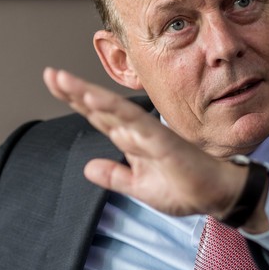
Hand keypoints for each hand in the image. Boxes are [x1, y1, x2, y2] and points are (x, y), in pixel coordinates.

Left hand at [43, 67, 248, 218]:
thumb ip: (115, 176)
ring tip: (64, 81)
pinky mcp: (164, 142)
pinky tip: (96, 102)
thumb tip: (88, 167)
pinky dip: (116, 112)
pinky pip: (137, 123)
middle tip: (50, 74)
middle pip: (101, 108)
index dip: (75, 99)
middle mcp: (138, 131)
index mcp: (131, 140)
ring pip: (115, 109)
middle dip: (74, 90)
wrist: (218, 195)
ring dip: (89, 94)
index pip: (98, 116)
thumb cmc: (184, 187)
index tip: (54, 83)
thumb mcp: (140, 186)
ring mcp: (150, 134)